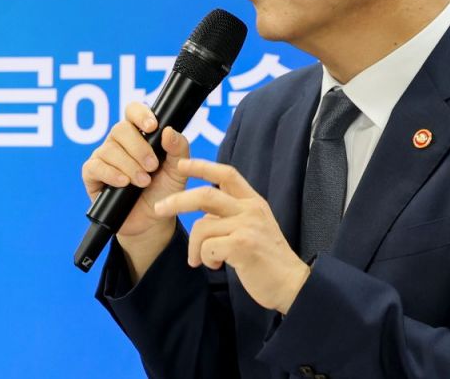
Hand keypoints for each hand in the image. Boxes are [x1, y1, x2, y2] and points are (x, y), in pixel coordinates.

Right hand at [81, 101, 190, 241]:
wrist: (152, 222)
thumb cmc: (164, 191)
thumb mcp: (178, 171)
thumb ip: (178, 149)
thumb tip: (168, 130)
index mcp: (139, 134)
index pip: (132, 111)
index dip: (140, 114)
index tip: (152, 126)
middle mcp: (118, 142)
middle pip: (120, 129)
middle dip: (139, 148)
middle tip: (152, 167)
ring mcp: (103, 157)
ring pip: (109, 149)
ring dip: (129, 166)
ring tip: (143, 182)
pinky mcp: (92, 175)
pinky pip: (95, 167)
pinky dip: (111, 174)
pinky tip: (124, 183)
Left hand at [154, 158, 310, 314]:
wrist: (292, 285)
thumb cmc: (267, 258)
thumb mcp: (253, 227)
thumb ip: (231, 215)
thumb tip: (202, 215)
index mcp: (253, 201)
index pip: (226, 174)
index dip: (201, 166)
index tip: (180, 164)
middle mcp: (251, 209)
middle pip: (205, 194)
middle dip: (177, 200)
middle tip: (158, 208)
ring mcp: (247, 226)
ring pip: (201, 226)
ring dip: (194, 246)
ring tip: (202, 259)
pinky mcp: (242, 245)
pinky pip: (207, 247)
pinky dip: (205, 258)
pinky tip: (216, 265)